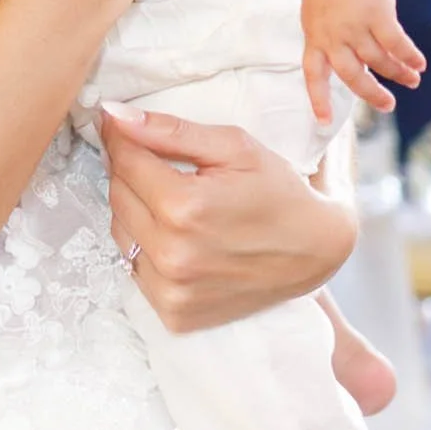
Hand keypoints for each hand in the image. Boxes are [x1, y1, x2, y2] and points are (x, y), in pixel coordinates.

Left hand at [100, 110, 356, 332]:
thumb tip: (113, 114)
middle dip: (130, 170)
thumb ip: (169, 130)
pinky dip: (147, 246)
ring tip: (171, 198)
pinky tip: (177, 235)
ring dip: (135, 208)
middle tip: (158, 160)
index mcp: (184, 208)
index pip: (123, 159)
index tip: (120, 123)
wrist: (317, 252)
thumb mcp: (234, 147)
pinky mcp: (175, 315)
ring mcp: (172, 291)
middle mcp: (172, 255)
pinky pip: (135, 268)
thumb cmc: (278, 191)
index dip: (120, 136)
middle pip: (117, 194)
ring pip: (120, 231)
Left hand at [300, 0, 424, 124]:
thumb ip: (331, 36)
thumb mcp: (318, 12)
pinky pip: (396, 45)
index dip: (318, 99)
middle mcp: (333, 37)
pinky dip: (409, 57)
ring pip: (378, 61)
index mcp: (315, 36)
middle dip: (371, 93)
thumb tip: (354, 59)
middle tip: (388, 105)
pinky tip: (419, 64)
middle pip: (351, 76)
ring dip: (397, 73)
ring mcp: (354, 27)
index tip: (323, 122)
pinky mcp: (377, 16)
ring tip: (412, 80)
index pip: (313, 74)